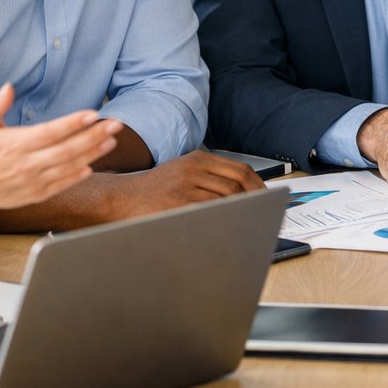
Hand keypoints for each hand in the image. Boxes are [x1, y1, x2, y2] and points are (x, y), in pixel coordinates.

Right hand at [0, 83, 119, 214]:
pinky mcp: (36, 194)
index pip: (50, 132)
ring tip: (111, 141)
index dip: (73, 123)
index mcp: (15, 145)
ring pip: (69, 167)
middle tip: (115, 125)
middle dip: (94, 136)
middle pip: (67, 150)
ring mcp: (33, 181)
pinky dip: (78, 176)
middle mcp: (27, 164)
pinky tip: (92, 165)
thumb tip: (9, 87)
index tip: (93, 113)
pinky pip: (62, 185)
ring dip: (92, 154)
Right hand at [110, 150, 265, 218]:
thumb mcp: (181, 173)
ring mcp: (186, 185)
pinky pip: (210, 211)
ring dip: (241, 212)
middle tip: (264, 214)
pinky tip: (228, 228)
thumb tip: (243, 194)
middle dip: (255, 200)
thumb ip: (208, 178)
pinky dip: (223, 219)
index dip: (258, 186)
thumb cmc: (152, 190)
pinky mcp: (178, 203)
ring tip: (248, 224)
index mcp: (198, 159)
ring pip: (226, 198)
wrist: (119, 198)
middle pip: (237, 184)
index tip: (268, 199)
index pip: (240, 170)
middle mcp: (194, 168)